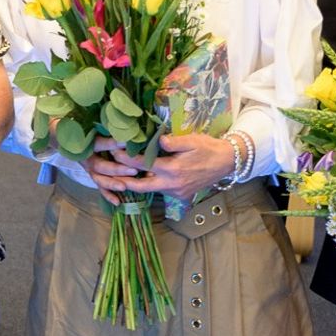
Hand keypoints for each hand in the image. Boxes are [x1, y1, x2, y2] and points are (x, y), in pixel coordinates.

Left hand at [82, 132, 234, 204]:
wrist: (227, 162)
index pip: (142, 164)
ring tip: (122, 173)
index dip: (126, 158)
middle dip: (124, 181)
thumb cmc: (208, 148)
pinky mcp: (181, 195)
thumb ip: (172, 142)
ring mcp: (177, 193)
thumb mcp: (191, 140)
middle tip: (108, 175)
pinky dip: (152, 183)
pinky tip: (145, 175)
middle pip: (141, 186)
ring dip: (138, 182)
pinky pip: (161, 190)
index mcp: (173, 170)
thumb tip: (155, 140)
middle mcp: (172, 185)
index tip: (114, 151)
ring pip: (151, 189)